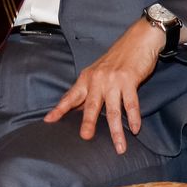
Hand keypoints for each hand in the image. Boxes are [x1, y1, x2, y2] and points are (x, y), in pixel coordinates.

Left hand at [43, 20, 165, 152]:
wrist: (138, 40)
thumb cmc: (117, 58)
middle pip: (91, 106)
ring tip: (119, 146)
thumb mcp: (97, 72)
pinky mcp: (130, 80)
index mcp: (86, 78)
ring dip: (117, 130)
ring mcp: (113, 81)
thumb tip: (76, 108)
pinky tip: (136, 130)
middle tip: (85, 137)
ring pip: (114, 110)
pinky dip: (134, 118)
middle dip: (87, 123)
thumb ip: (88, 90)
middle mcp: (97, 80)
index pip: (71, 97)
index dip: (60, 109)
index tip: (48, 120)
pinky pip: (131, 104)